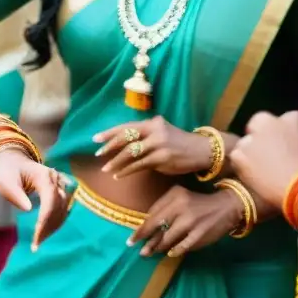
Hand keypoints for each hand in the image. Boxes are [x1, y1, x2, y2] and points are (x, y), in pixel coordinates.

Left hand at [0, 150, 74, 251]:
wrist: (13, 162)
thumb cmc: (7, 173)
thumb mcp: (6, 184)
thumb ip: (16, 195)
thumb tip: (29, 209)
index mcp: (43, 175)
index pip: (50, 200)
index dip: (45, 220)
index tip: (36, 237)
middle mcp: (56, 179)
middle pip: (59, 207)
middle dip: (48, 227)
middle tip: (36, 244)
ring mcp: (61, 185)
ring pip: (63, 210)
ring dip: (53, 227)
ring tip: (39, 241)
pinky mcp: (61, 191)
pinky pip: (63, 209)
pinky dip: (56, 222)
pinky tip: (45, 233)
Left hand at [95, 116, 212, 177]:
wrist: (202, 150)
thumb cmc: (179, 144)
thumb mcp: (162, 134)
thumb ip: (145, 138)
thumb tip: (125, 146)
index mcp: (152, 123)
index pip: (127, 126)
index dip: (110, 132)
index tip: (95, 138)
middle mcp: (155, 130)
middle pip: (126, 137)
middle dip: (110, 146)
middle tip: (97, 153)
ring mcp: (159, 144)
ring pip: (131, 152)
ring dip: (116, 162)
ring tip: (105, 169)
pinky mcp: (162, 158)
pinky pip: (139, 165)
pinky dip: (127, 170)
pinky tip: (119, 175)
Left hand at [127, 185, 242, 256]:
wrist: (227, 206)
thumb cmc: (199, 202)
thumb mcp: (180, 196)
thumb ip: (163, 208)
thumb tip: (145, 226)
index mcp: (174, 195)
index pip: (153, 214)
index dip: (141, 228)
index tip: (132, 238)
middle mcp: (181, 206)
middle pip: (157, 226)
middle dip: (144, 239)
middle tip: (135, 249)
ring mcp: (191, 221)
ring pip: (168, 238)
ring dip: (158, 247)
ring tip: (150, 253)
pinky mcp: (200, 233)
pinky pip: (183, 246)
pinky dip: (175, 251)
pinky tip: (169, 254)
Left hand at [231, 111, 297, 208]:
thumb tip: (297, 140)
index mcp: (292, 118)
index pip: (286, 119)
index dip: (285, 133)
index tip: (287, 145)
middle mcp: (269, 122)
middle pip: (260, 121)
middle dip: (262, 133)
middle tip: (268, 152)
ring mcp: (252, 137)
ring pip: (246, 140)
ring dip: (251, 150)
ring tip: (260, 168)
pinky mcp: (239, 153)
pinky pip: (237, 157)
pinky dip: (242, 165)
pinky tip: (252, 176)